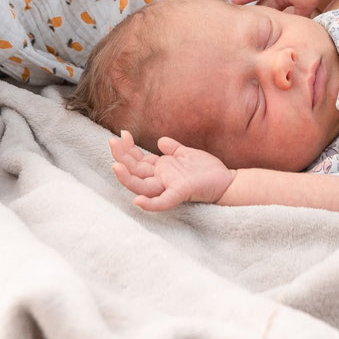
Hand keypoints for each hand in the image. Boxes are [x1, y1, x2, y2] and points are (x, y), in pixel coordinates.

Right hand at [109, 131, 234, 210]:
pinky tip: (137, 201)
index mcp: (161, 168)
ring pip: (142, 186)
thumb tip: (160, 141)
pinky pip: (163, 201)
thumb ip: (173, 149)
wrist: (227, 182)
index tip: (121, 134)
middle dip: (121, 157)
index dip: (128, 148)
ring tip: (115, 166)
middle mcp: (161, 178)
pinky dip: (150, 204)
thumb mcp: (187, 154)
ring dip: (127, 178)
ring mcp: (169, 187)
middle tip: (111, 143)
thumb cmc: (207, 170)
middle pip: (135, 170)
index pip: (138, 159)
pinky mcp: (180, 193)